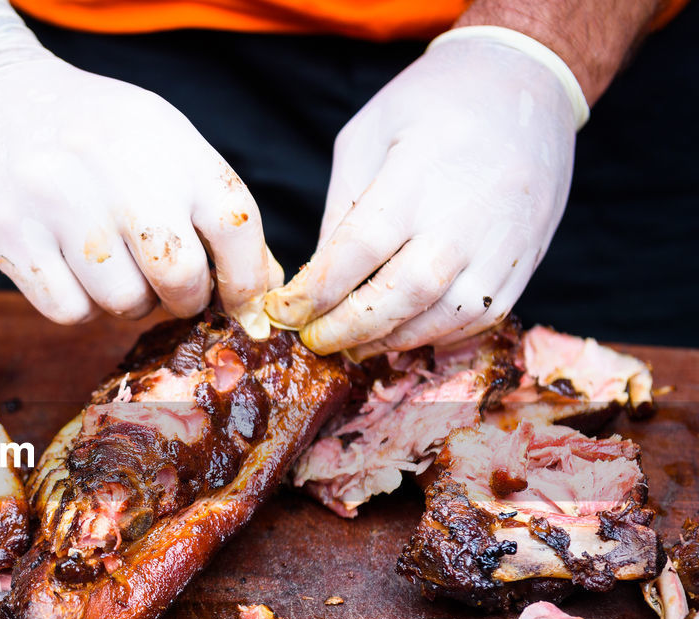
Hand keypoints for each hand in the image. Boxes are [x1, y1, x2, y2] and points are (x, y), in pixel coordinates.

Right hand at [0, 0, 279, 324]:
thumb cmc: (91, 131)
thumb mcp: (160, 142)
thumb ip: (209, 208)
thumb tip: (259, 291)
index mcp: (167, 143)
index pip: (235, 223)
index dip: (247, 277)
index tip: (241, 299)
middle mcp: (115, 169)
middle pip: (180, 275)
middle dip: (183, 299)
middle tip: (171, 291)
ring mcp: (58, 202)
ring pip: (122, 302)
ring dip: (126, 304)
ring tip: (112, 269)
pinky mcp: (10, 233)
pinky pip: (68, 311)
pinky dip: (79, 307)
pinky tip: (72, 273)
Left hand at [266, 28, 582, 356]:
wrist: (526, 80)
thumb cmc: (433, 103)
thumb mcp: (368, 134)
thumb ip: (342, 206)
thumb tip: (317, 277)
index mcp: (417, 176)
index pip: (358, 252)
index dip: (317, 293)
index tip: (285, 312)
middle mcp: (466, 215)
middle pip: (404, 294)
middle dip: (351, 329)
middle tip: (316, 340)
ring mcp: (504, 241)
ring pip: (448, 317)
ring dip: (395, 341)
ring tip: (356, 346)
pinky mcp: (527, 257)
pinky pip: (486, 317)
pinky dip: (442, 337)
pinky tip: (407, 335)